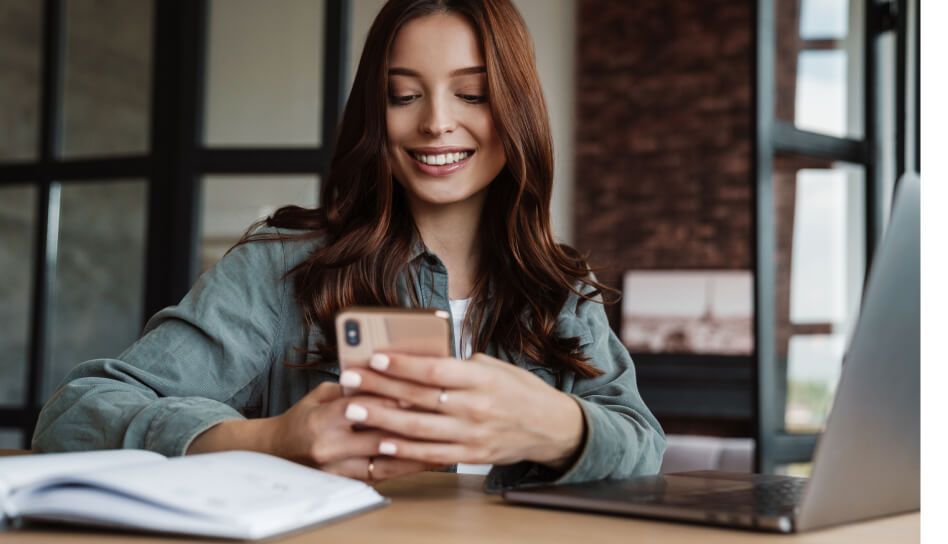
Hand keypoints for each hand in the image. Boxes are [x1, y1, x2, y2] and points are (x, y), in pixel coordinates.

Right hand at [187, 382, 439, 481]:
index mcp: (323, 419)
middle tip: (440, 413)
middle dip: (410, 423)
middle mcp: (329, 447)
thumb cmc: (302, 418)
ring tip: (442, 438)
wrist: (275, 453)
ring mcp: (337, 469)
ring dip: (414, 448)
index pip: (364, 405)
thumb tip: (386, 373)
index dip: (393, 396)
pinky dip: (404, 466)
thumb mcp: (321, 395)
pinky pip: (381, 475)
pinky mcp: (345, 482)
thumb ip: (351, 387)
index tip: (419, 388)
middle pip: (379, 433)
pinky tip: (426, 458)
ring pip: (384, 459)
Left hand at [338, 353, 585, 469]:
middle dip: (379, 387)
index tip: (374, 356)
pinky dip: (406, 450)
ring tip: (354, 409)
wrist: (551, 428)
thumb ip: (460, 365)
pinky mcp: (471, 456)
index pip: (435, 371)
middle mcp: (475, 407)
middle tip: (349, 378)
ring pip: (419, 428)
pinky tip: (382, 443)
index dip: (403, 365)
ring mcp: (472, 435)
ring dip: (382, 419)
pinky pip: (432, 454)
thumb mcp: (495, 368)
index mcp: (481, 379)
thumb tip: (421, 358)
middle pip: (419, 397)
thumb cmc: (519, 391)